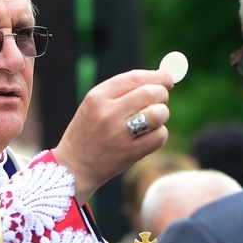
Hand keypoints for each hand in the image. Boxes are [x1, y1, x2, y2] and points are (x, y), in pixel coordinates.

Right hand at [54, 69, 172, 203]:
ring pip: (159, 113)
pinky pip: (160, 136)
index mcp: (97, 96)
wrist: (74, 166)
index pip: (135, 78)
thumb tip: (161, 78)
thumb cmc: (89, 131)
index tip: (167, 80)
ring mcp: (119, 134)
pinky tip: (147, 137)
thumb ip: (123, 90)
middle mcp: (108, 113)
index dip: (157, 76)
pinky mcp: (130, 153)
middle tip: (159, 102)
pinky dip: (159, 135)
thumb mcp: (95, 105)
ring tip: (151, 121)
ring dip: (162, 115)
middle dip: (162, 95)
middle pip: (151, 93)